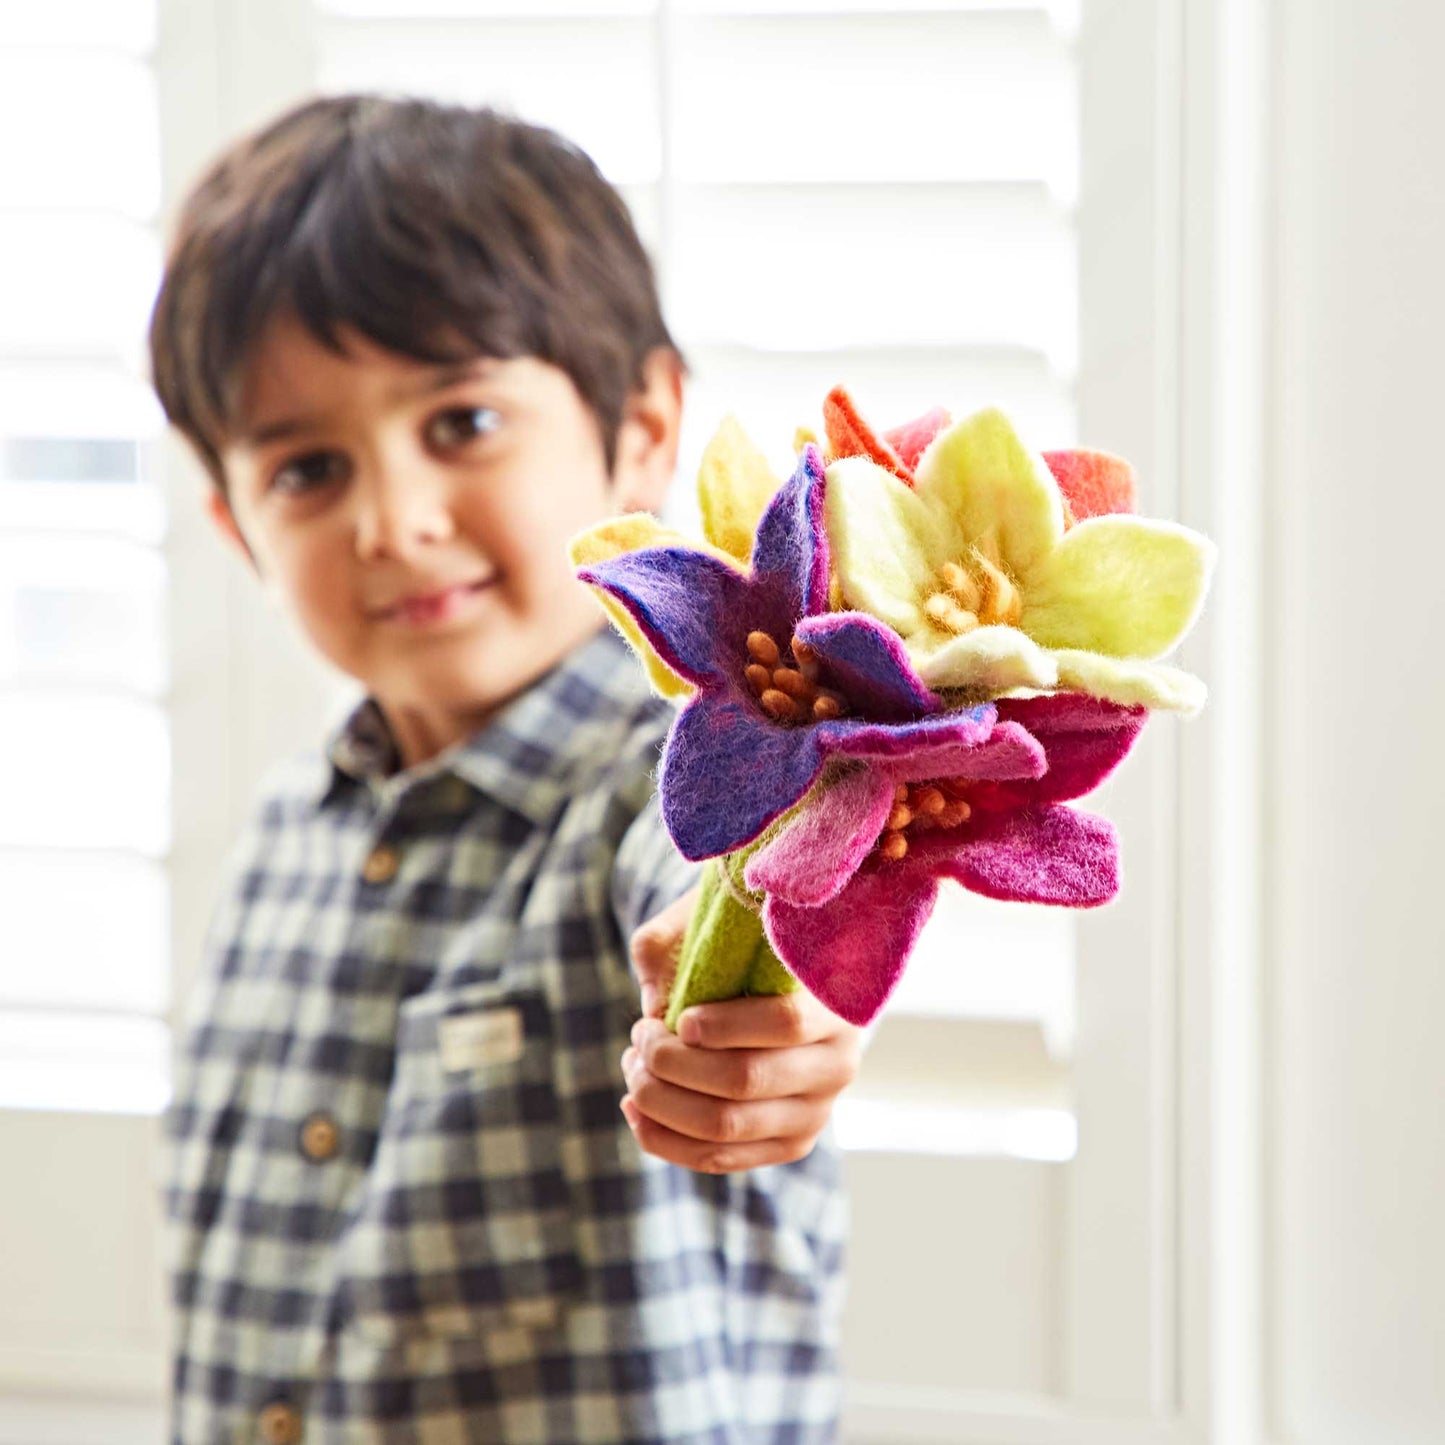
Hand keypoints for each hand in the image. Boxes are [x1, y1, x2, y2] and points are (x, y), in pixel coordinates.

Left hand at [622, 888, 862, 1172]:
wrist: (787, 987)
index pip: (785, 1022)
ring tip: (633, 1068)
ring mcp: (816, 1113)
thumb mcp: (716, 920)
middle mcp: (838, 1064)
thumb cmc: (746, 947)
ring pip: (726, 1126)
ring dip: (661, 1100)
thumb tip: (655, 1005)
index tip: (680, 1018)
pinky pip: (719, 1159)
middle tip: (640, 1036)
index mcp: (836, 1003)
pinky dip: (665, 1138)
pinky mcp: (789, 1144)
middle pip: (745, 1080)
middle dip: (672, 1062)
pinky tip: (635, 1109)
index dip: (723, 1025)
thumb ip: (674, 940)